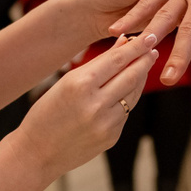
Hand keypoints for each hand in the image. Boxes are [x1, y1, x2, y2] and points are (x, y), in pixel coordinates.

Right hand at [13, 32, 157, 177]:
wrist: (37, 153)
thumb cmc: (48, 112)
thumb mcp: (66, 83)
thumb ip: (97, 64)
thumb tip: (124, 43)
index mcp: (79, 85)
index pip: (116, 60)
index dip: (135, 47)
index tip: (148, 37)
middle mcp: (95, 104)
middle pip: (131, 76)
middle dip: (144, 60)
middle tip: (153, 48)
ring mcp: (106, 123)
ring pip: (132, 94)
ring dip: (140, 78)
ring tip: (144, 65)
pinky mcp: (111, 137)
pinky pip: (125, 112)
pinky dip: (127, 98)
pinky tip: (128, 89)